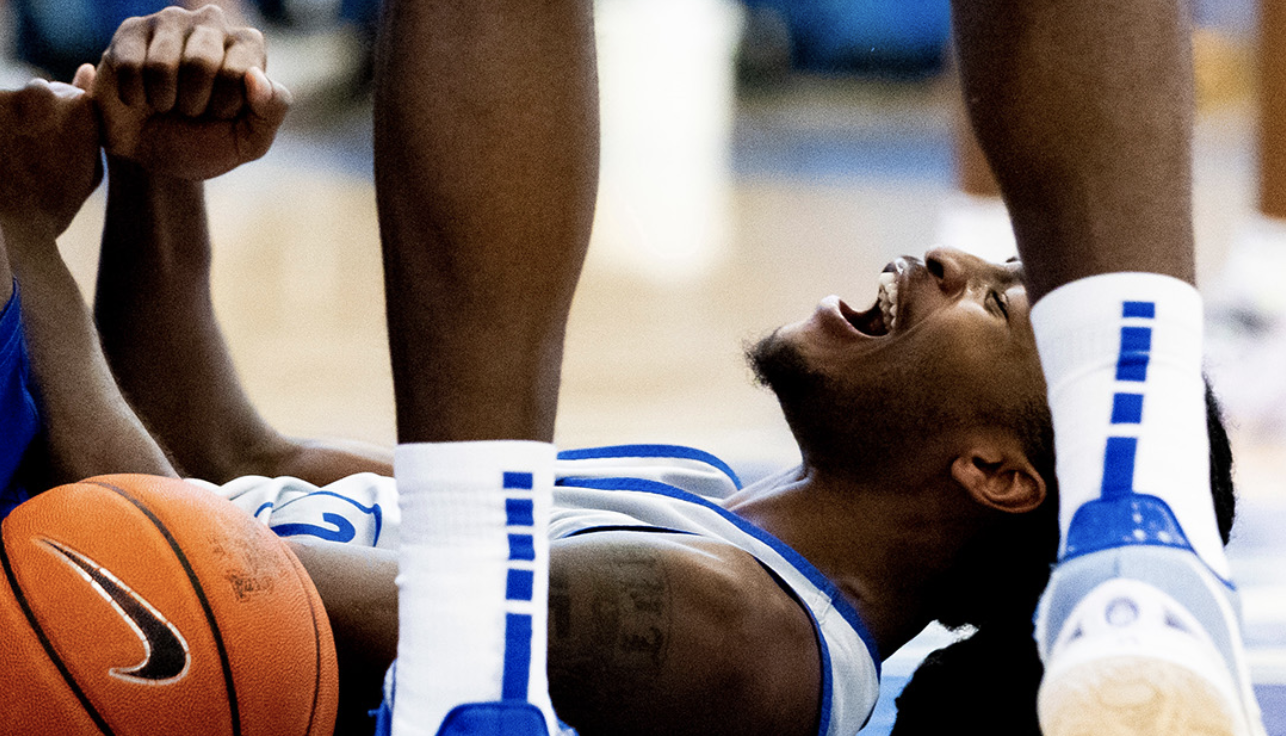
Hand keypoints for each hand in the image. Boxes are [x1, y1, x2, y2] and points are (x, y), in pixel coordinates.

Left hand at [0, 77, 102, 238]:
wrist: (9, 229)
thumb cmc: (51, 206)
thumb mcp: (88, 169)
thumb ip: (90, 120)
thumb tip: (84, 67)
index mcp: (82, 109)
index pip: (69, 101)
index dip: (60, 130)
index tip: (52, 157)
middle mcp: (45, 93)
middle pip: (37, 96)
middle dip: (32, 121)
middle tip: (28, 161)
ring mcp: (6, 96)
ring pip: (6, 104)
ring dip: (5, 126)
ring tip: (8, 163)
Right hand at [86, 4, 291, 180]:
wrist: (155, 159)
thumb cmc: (207, 143)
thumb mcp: (250, 140)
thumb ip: (271, 110)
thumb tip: (255, 76)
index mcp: (248, 44)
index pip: (240, 72)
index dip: (227, 106)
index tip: (221, 114)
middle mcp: (211, 22)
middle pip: (201, 62)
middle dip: (194, 103)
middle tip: (191, 110)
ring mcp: (170, 21)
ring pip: (162, 64)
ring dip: (164, 100)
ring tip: (167, 104)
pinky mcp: (130, 30)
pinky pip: (130, 66)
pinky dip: (136, 96)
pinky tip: (141, 98)